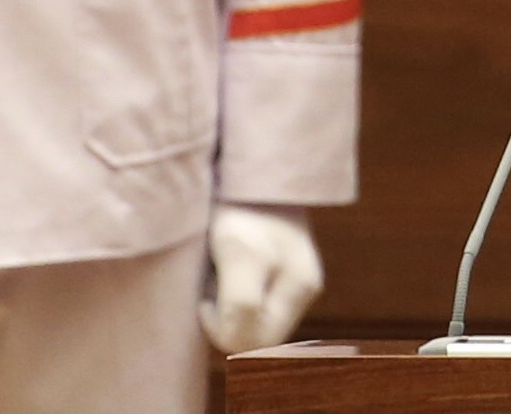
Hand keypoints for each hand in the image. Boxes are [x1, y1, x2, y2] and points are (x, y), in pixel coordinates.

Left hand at [201, 202, 323, 354]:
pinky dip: (233, 293)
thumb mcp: (239, 257)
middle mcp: (304, 290)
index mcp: (301, 289)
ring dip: (228, 305)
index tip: (206, 296)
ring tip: (219, 271)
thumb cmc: (245, 209)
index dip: (221, 327)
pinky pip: (255, 302)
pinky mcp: (284, 271)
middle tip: (212, 283)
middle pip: (255, 333)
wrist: (255, 168)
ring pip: (253, 318)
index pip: (254, 340)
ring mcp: (295, 280)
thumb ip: (241, 306)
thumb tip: (235, 341)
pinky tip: (226, 268)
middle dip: (226, 317)